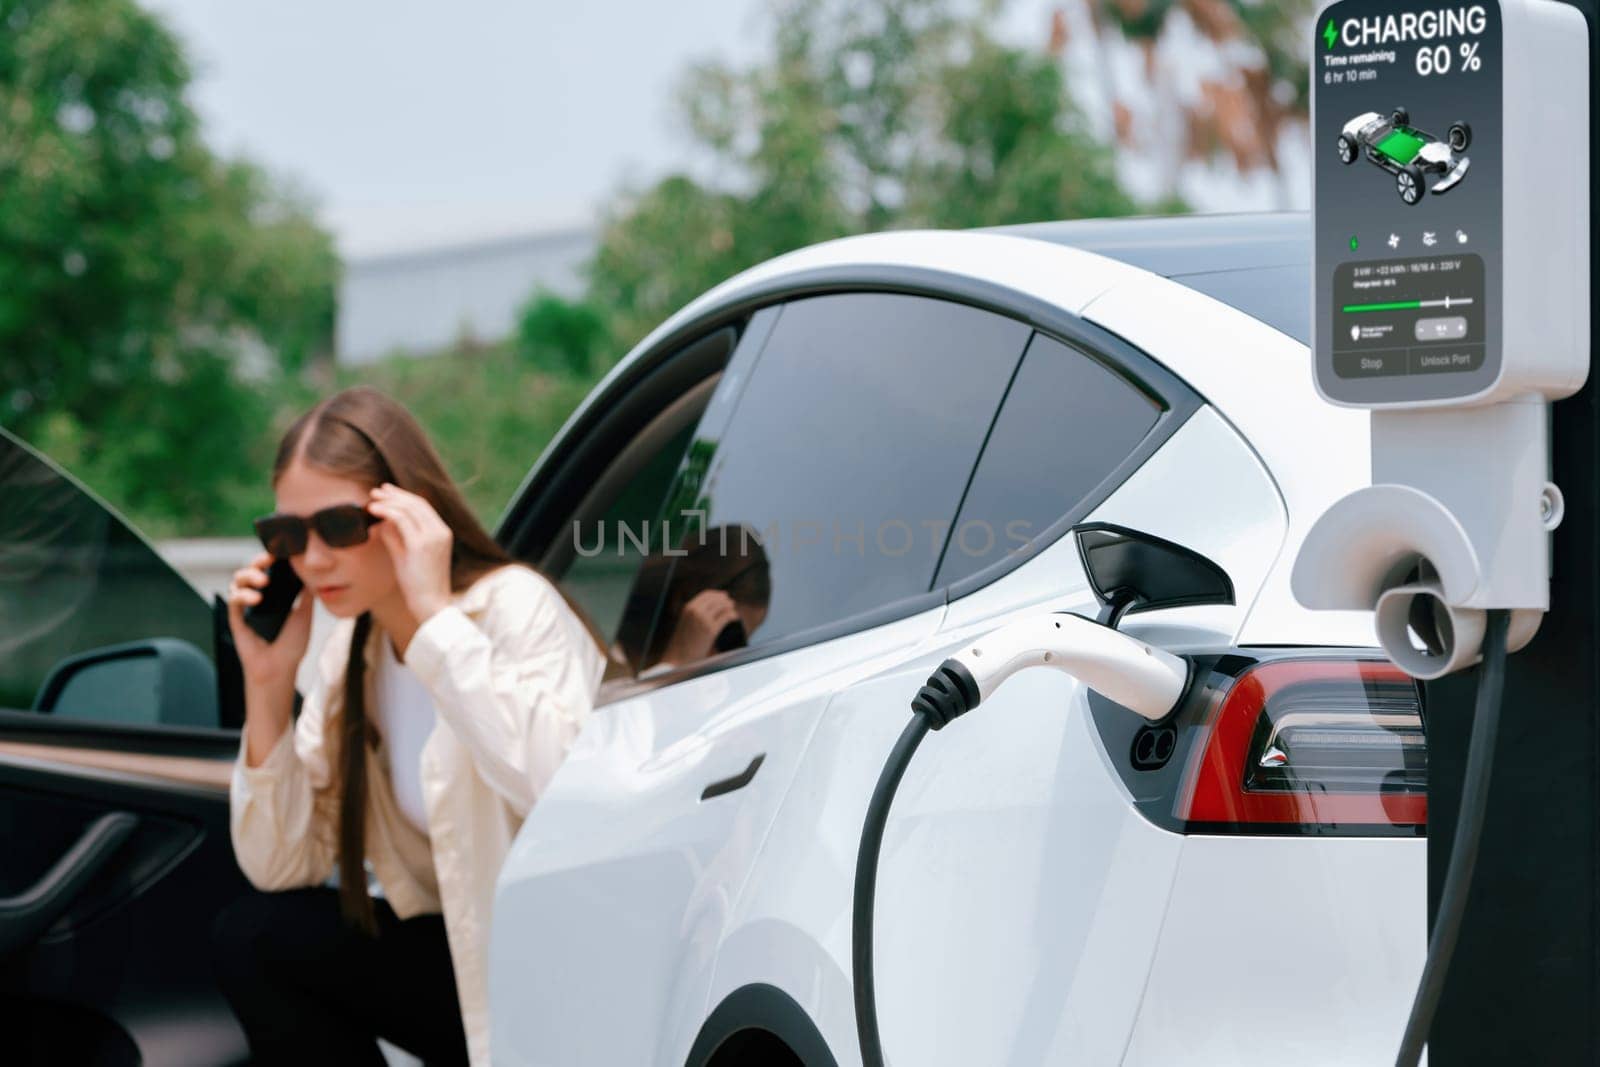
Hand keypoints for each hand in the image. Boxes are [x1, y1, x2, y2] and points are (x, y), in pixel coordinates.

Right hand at [226, 550, 314, 687]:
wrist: (279, 668)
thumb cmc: (292, 644)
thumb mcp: (304, 614)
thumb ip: (306, 594)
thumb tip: (315, 573)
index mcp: (275, 593)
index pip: (271, 568)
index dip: (274, 557)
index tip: (283, 550)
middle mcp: (259, 596)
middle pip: (252, 569)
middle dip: (259, 560)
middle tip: (269, 559)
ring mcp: (246, 605)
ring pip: (239, 580)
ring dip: (249, 575)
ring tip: (264, 581)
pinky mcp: (236, 618)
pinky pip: (233, 600)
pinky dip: (243, 595)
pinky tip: (256, 599)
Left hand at [368, 482, 453, 622]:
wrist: (430, 605)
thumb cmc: (419, 585)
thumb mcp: (407, 557)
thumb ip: (397, 538)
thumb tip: (383, 523)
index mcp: (442, 533)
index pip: (423, 507)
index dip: (404, 496)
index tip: (387, 492)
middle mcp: (441, 531)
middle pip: (417, 502)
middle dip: (395, 494)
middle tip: (376, 490)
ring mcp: (433, 537)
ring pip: (409, 508)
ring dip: (389, 501)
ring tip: (372, 500)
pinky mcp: (421, 544)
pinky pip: (401, 520)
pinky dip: (386, 511)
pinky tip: (373, 510)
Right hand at [658, 589, 741, 666]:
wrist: (679, 657)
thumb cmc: (682, 643)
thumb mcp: (685, 622)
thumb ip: (695, 614)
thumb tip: (710, 608)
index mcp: (688, 607)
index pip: (706, 594)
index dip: (717, 594)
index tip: (724, 596)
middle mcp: (696, 611)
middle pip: (716, 599)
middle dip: (725, 600)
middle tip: (731, 603)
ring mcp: (704, 619)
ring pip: (722, 606)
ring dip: (729, 607)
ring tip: (733, 610)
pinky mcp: (711, 630)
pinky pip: (726, 617)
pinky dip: (732, 616)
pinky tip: (735, 618)